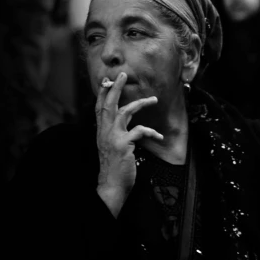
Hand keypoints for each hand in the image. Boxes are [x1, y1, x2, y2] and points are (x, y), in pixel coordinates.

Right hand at [95, 72, 162, 204]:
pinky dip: (151, 132)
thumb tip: (123, 122)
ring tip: (153, 99)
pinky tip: (159, 136)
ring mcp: (113, 137)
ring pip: (124, 112)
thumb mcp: (111, 147)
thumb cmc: (114, 167)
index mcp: (101, 131)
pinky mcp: (123, 144)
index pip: (100, 107)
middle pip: (108, 104)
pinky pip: (140, 131)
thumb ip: (115, 133)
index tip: (108, 80)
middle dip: (115, 87)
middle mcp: (104, 132)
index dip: (103, 93)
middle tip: (122, 74)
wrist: (111, 185)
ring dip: (139, 103)